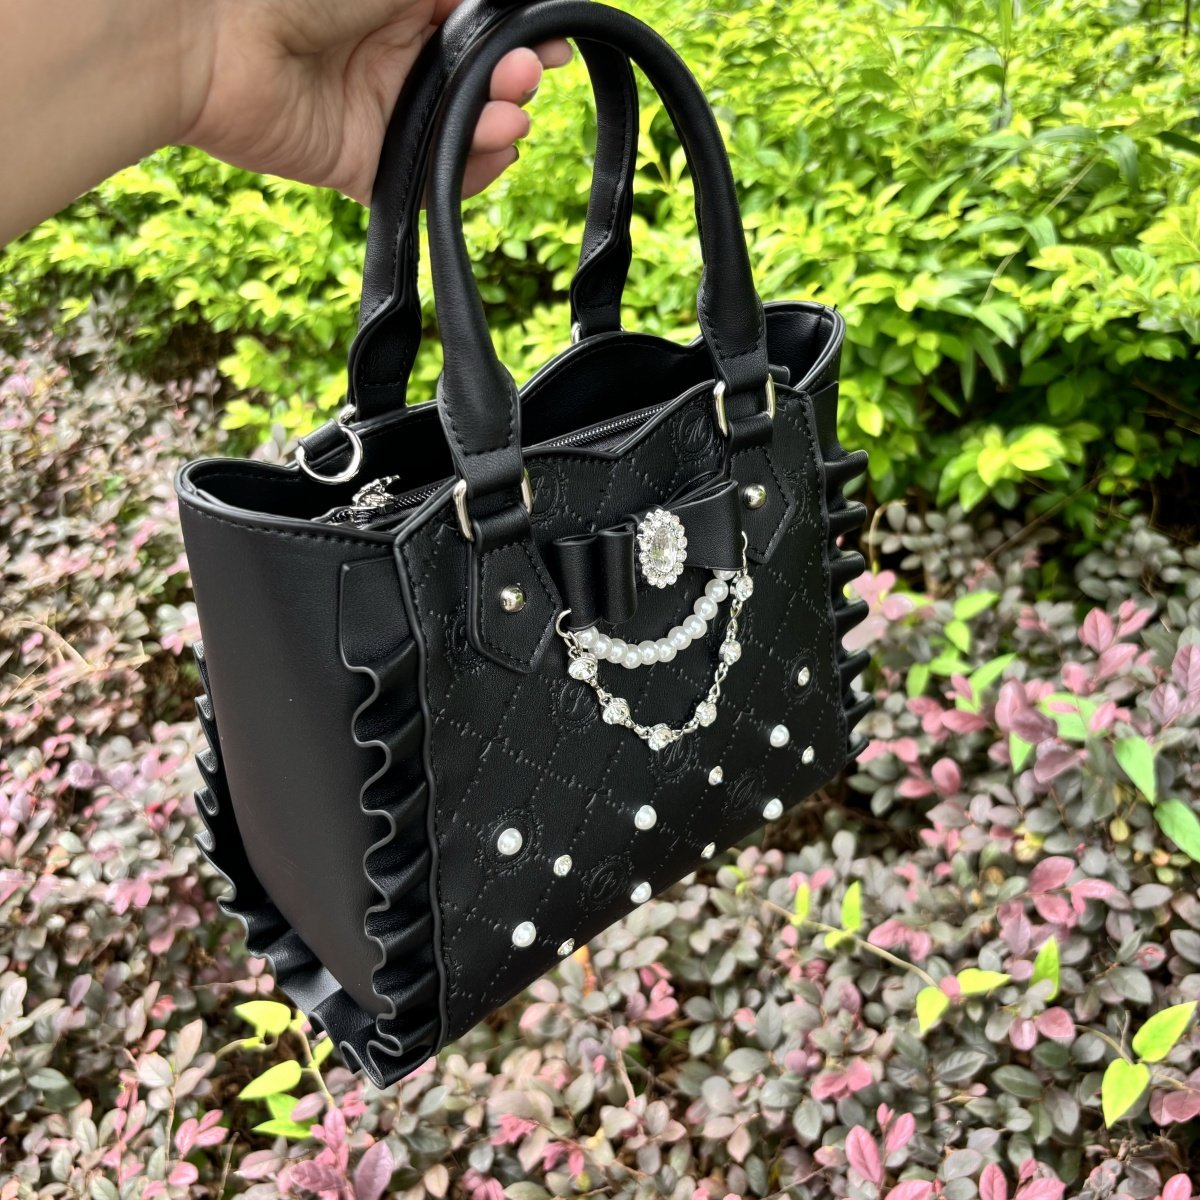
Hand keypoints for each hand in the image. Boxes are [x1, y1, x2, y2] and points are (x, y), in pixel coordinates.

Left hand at [182, 0, 569, 202]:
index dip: (522, 37)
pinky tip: (491, 157)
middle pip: (477, 81)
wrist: (210, 33)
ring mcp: (377, 111)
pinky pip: (427, 184)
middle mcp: (392, 54)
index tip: (555, 44)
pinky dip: (465, 178)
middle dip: (513, 80)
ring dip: (496, 128)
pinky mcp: (360, 164)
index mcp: (400, 1)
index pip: (480, 25)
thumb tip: (517, 7)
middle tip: (526, 77)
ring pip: (460, 135)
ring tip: (509, 119)